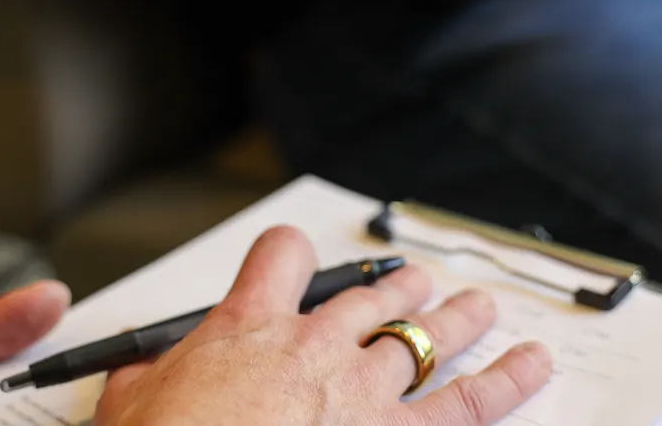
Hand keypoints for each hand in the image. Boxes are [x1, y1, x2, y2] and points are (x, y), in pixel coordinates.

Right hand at [96, 226, 552, 425]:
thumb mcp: (128, 407)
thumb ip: (142, 379)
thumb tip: (129, 376)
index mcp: (249, 326)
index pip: (277, 256)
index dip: (286, 253)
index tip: (294, 259)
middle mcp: (316, 345)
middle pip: (368, 296)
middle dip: (396, 287)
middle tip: (416, 281)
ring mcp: (364, 390)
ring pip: (422, 337)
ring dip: (455, 319)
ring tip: (478, 307)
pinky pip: (469, 404)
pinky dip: (508, 381)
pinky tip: (533, 364)